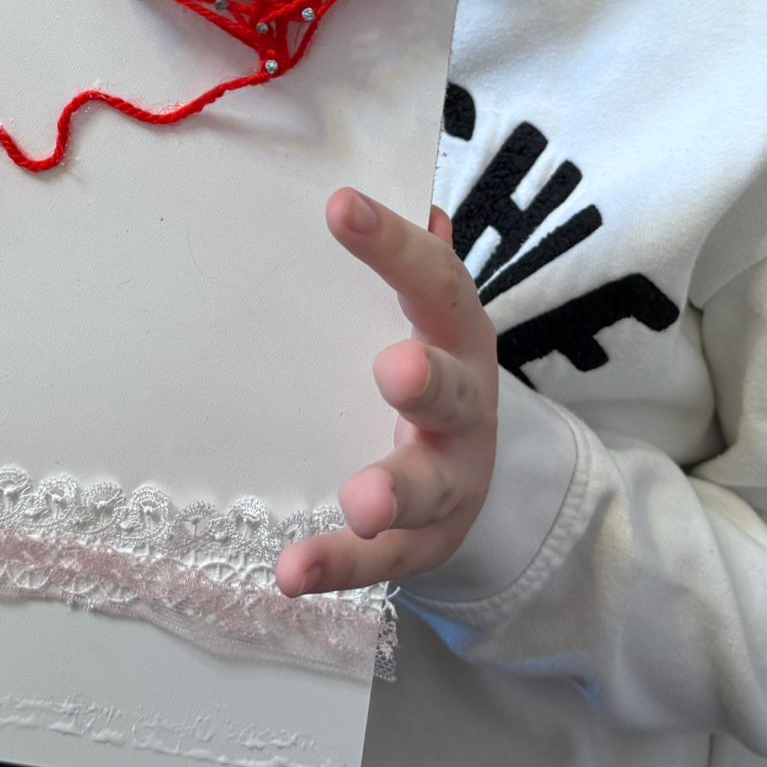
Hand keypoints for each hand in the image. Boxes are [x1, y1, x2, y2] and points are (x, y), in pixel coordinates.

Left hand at [274, 190, 499, 597]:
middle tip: (394, 368)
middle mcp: (465, 404)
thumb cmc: (432, 368)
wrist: (474, 477)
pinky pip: (383, 559)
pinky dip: (340, 566)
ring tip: (359, 504)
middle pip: (455, 389)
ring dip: (392, 491)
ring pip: (428, 485)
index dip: (393, 244)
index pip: (434, 278)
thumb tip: (421, 193)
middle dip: (428, 379)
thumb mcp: (429, 312)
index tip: (341, 206)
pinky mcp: (422, 542)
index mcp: (458, 333)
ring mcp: (449, 478)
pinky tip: (293, 573)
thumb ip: (417, 259)